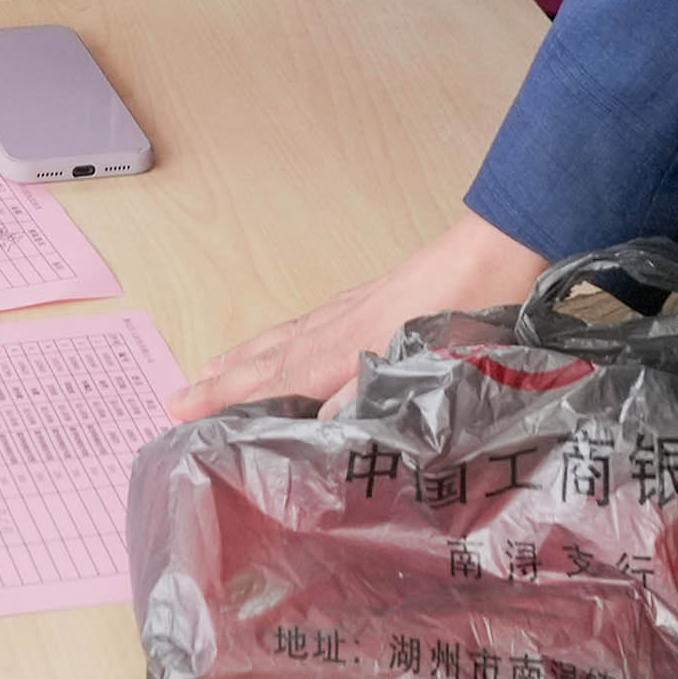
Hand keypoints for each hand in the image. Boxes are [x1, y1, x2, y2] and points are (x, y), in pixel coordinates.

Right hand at [171, 212, 540, 418]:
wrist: (499, 249)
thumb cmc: (471, 311)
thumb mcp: (428, 366)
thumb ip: (372, 399)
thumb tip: (320, 429)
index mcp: (346, 349)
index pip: (274, 383)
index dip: (229, 404)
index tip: (183, 417)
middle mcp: (337, 327)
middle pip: (267, 359)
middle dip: (222, 383)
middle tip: (177, 399)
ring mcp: (352, 308)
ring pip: (284, 337)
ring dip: (245, 359)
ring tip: (212, 370)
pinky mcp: (372, 297)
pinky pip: (307, 322)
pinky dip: (281, 337)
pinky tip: (287, 341)